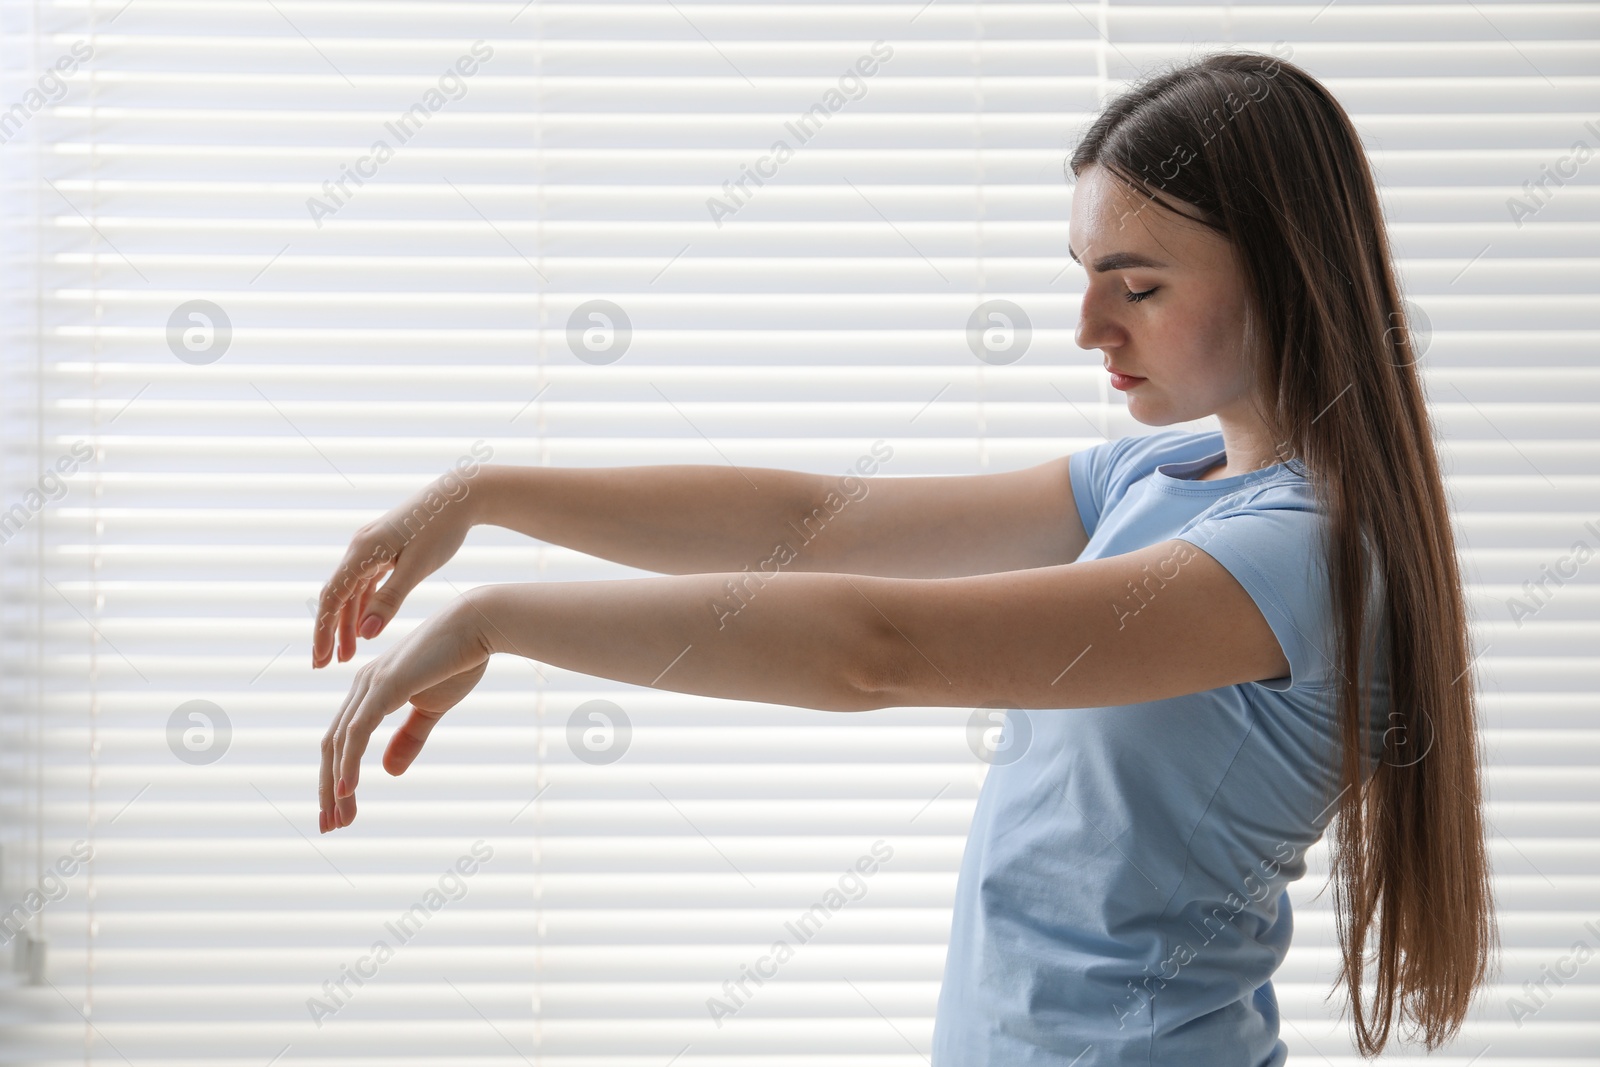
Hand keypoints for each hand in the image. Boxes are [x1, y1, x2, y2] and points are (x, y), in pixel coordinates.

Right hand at [313, 469, 489, 667]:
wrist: (459, 495)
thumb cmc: (442, 529)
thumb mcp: (417, 568)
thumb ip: (390, 600)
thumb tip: (365, 634)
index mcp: (363, 551)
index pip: (332, 598)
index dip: (323, 631)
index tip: (320, 660)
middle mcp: (360, 547)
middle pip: (336, 596)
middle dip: (330, 632)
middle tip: (325, 665)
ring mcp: (371, 547)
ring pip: (352, 592)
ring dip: (348, 622)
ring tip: (349, 655)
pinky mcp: (384, 548)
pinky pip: (366, 582)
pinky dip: (363, 606)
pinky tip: (365, 627)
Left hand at [319, 592, 493, 832]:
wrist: (478, 626)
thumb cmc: (459, 661)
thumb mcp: (431, 709)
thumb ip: (409, 738)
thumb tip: (388, 772)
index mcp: (372, 690)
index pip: (343, 741)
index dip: (338, 776)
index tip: (341, 811)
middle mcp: (362, 687)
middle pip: (332, 746)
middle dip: (328, 788)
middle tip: (330, 825)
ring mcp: (369, 686)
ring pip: (338, 744)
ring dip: (334, 784)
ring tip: (337, 818)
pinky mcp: (383, 687)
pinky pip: (356, 732)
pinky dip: (348, 763)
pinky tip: (346, 790)